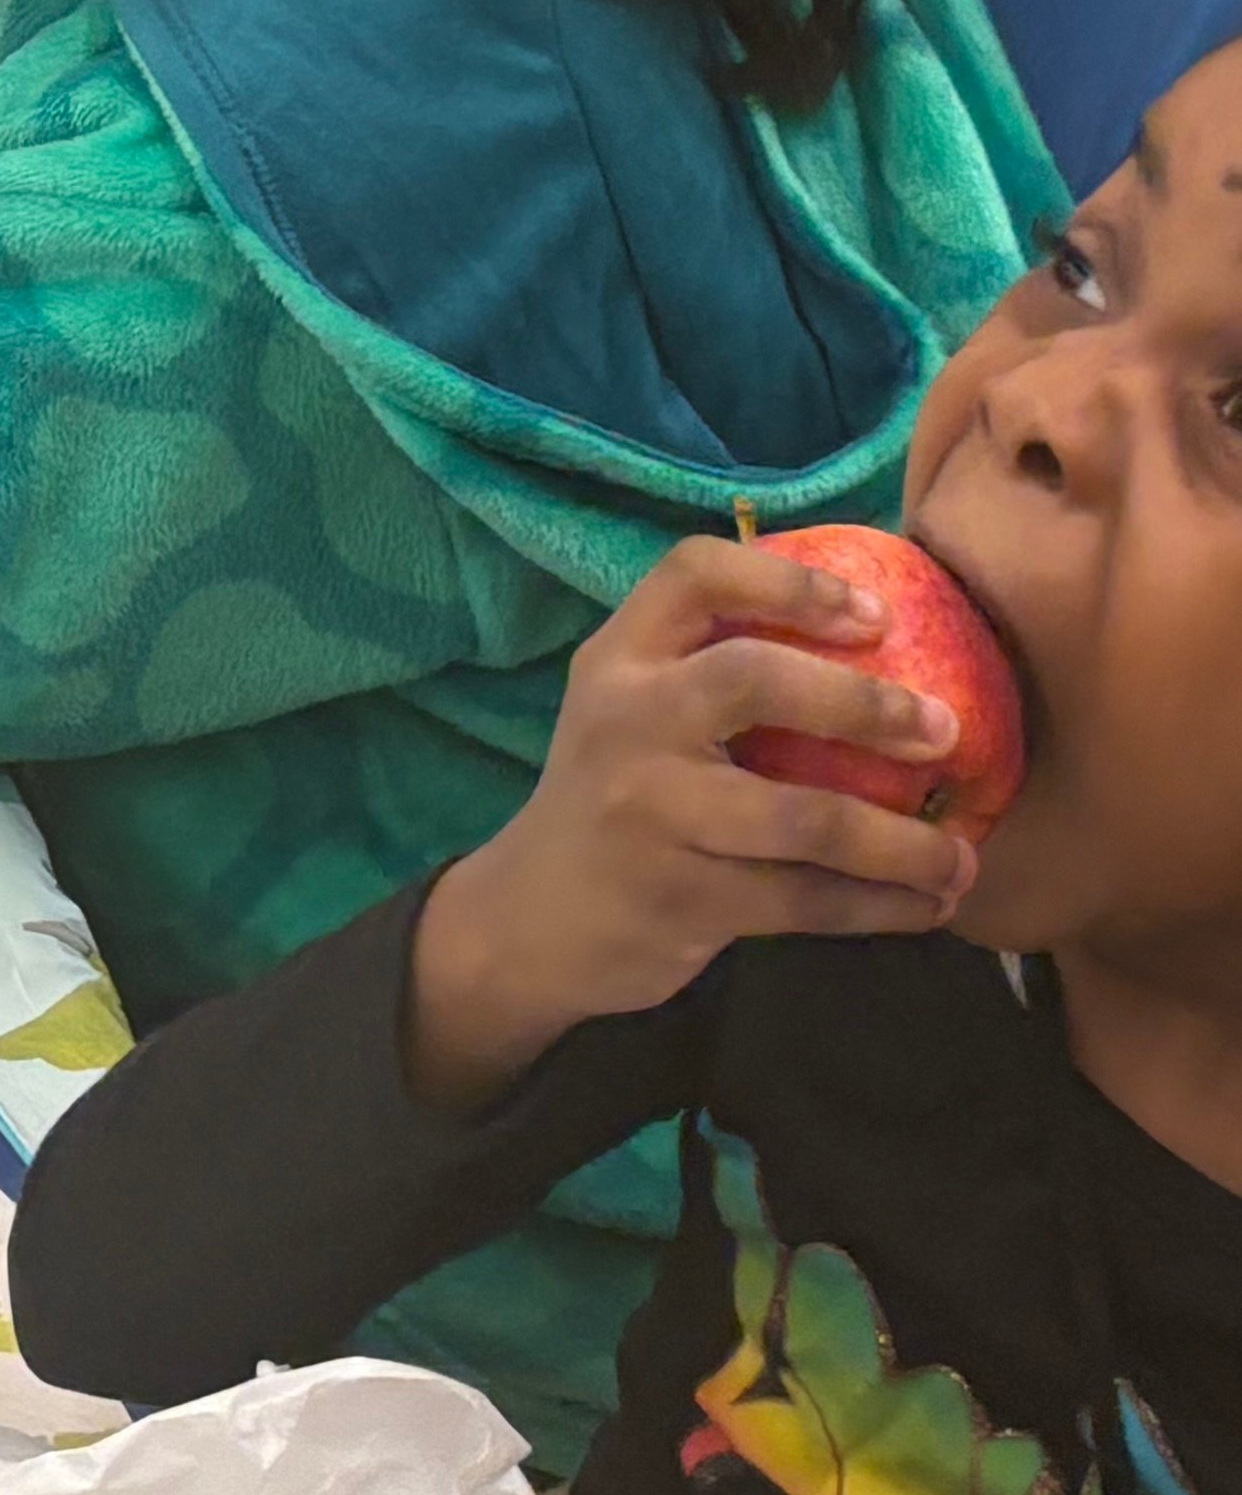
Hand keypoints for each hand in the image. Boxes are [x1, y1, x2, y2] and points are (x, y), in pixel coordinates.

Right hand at [406, 536, 980, 1109]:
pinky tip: (927, 904)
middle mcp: (626, 721)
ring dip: (904, 842)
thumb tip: (885, 640)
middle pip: (754, 680)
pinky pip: (808, 900)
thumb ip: (715, 672)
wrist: (532, 919)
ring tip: (962, 856)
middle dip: (866, 703)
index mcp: (619, 661)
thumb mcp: (636, 716)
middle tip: (945, 734)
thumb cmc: (618, 797)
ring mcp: (650, 812)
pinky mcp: (682, 897)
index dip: (792, 583)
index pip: (693, 575)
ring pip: (807, 817)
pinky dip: (884, 906)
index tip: (877, 616)